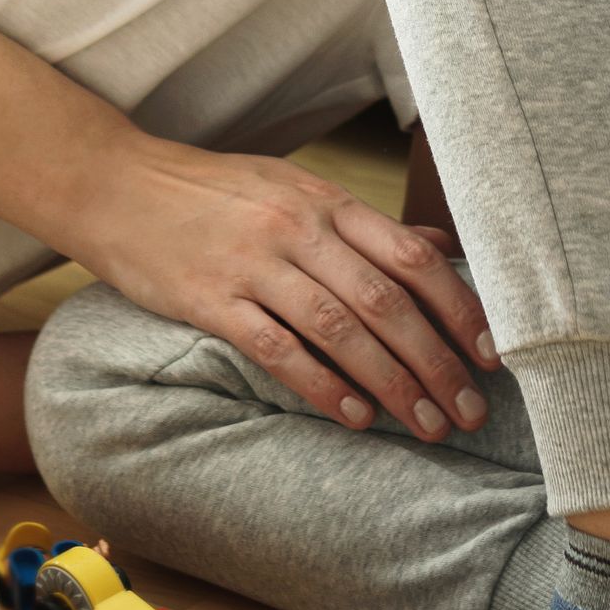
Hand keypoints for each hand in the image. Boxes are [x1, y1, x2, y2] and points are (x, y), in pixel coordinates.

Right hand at [76, 138, 499, 440]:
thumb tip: (438, 248)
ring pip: (340, 329)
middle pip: (386, 301)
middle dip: (436, 362)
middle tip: (468, 412)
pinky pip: (277, 349)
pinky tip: (355, 416)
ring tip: (426, 425)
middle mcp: (299, 228)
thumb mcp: (294, 188)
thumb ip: (362, 224)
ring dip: (392, 384)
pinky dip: (322, 386)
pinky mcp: (211, 300)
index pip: (412, 255)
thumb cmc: (214, 192)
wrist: (117, 184)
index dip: (459, 307)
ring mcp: (254, 263)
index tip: (492, 354)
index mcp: (327, 200)